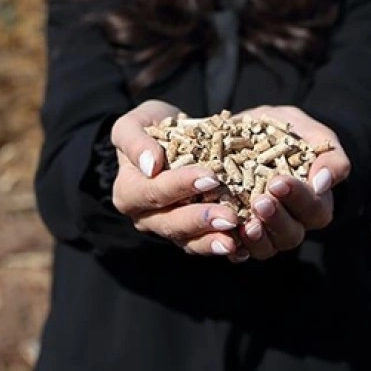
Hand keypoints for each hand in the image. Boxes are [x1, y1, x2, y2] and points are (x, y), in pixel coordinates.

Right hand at [109, 100, 241, 257]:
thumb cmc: (150, 127)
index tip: (211, 177)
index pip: (153, 191)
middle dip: (201, 220)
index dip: (180, 186)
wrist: (171, 136)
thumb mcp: (134, 124)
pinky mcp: (189, 235)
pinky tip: (242, 246)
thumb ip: (134, 141)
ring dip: (212, 240)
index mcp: (128, 192)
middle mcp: (145, 217)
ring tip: (236, 239)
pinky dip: (222, 245)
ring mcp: (168, 228)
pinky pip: (204, 245)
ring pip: (188, 241)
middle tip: (230, 216)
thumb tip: (150, 165)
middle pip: (171, 223)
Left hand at [232, 105, 350, 260]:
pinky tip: (226, 238)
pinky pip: (238, 250)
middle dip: (276, 219)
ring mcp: (266, 232)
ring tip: (245, 223)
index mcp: (314, 202)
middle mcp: (292, 223)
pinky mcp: (240, 235)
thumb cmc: (291, 134)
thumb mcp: (314, 135)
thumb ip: (329, 157)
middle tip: (259, 201)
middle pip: (291, 234)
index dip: (298, 198)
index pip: (314, 209)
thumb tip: (322, 182)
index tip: (278, 182)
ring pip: (266, 248)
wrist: (255, 131)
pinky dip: (233, 247)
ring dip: (256, 239)